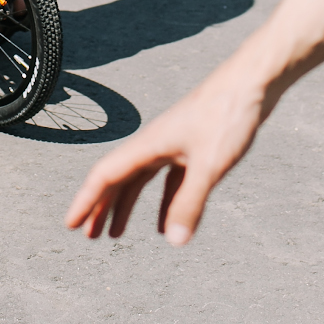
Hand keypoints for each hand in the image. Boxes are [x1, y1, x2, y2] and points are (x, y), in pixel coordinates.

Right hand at [65, 64, 267, 245]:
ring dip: (126, 206)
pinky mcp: (193, 146)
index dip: (86, 201)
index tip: (70, 224)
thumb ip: (190, 203)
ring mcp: (173, 144)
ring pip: (140, 180)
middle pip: (118, 179)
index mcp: (148, 145)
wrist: (252, 82)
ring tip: (116, 234)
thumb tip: (173, 242)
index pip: (105, 175)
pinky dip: (160, 203)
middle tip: (88, 236)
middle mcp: (154, 144)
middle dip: (101, 208)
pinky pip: (168, 181)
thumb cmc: (227, 114)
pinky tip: (163, 224)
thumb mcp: (209, 165)